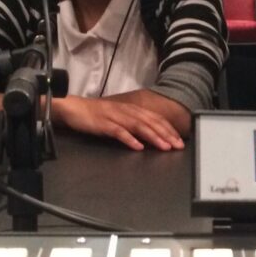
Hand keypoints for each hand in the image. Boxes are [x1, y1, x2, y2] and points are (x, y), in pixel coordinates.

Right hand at [52, 96, 184, 150]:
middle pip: (151, 122)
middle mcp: (127, 111)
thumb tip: (152, 136)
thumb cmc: (98, 116)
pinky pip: (119, 132)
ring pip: (138, 126)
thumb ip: (136, 125)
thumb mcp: (121, 118)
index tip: (180, 140)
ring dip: (153, 137)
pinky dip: (129, 139)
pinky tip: (138, 147)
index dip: (169, 129)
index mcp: (133, 110)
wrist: (75, 109)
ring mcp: (116, 117)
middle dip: (166, 134)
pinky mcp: (104, 124)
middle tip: (178, 146)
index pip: (156, 118)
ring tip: (164, 147)